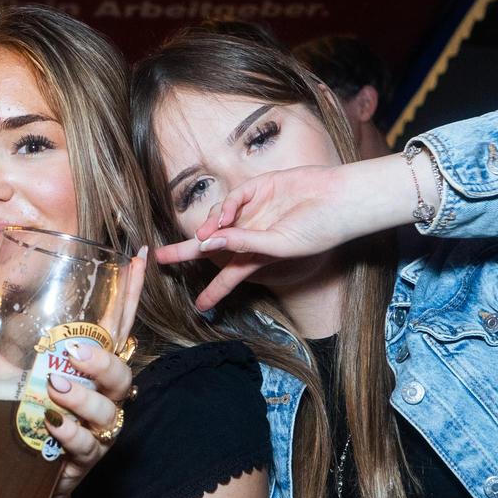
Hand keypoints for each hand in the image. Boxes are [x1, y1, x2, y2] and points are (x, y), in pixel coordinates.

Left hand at [0, 248, 148, 497]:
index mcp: (89, 367)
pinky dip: (70, 432)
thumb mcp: (3, 384)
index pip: (117, 326)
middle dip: (102, 360)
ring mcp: (99, 426)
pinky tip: (52, 423)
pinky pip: (87, 443)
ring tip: (55, 388)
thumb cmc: (23, 418)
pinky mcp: (89, 456)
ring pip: (107, 408)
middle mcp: (102, 394)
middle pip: (121, 371)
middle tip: (73, 353)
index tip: (140, 257)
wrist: (23, 478)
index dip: (132, 294)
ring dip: (83, 396)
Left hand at [154, 157, 418, 310]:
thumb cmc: (317, 231)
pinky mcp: (257, 189)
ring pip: (217, 221)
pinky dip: (224, 208)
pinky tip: (224, 216)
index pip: (229, 277)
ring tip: (207, 235)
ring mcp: (253, 212)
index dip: (214, 292)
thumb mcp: (278, 246)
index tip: (200, 307)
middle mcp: (251, 235)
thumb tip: (207, 240)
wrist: (337, 200)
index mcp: (258, 257)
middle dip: (185, 252)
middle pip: (210, 247)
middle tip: (159, 257)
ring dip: (208, 228)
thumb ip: (243, 244)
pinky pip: (231, 200)